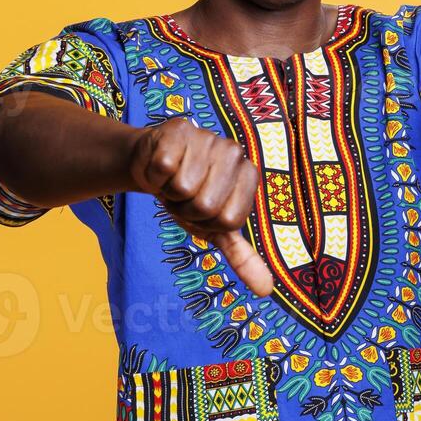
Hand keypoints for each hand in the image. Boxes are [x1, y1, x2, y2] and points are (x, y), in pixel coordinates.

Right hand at [128, 118, 274, 296]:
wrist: (155, 164)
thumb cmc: (190, 197)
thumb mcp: (215, 228)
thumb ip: (242, 256)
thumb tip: (267, 291)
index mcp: (250, 176)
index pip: (228, 220)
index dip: (207, 224)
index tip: (202, 211)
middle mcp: (235, 153)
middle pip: (206, 205)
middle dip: (185, 209)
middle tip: (184, 195)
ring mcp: (208, 138)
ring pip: (182, 188)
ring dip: (168, 192)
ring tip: (173, 179)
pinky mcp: (179, 129)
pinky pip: (163, 168)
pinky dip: (154, 175)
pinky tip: (160, 164)